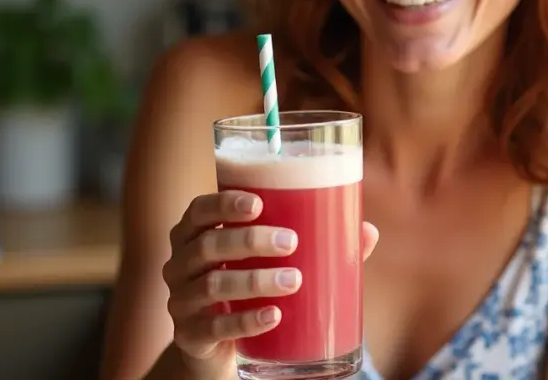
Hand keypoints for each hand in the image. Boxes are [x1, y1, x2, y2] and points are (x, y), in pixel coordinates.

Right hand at [161, 191, 378, 374]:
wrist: (215, 343)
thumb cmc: (246, 284)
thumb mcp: (267, 260)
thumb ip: (314, 243)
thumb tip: (368, 231)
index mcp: (194, 234)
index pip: (199, 209)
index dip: (224, 203)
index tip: (258, 203)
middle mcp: (180, 264)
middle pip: (207, 244)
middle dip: (250, 240)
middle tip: (292, 242)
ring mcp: (181, 301)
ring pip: (213, 285)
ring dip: (255, 280)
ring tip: (293, 280)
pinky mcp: (191, 336)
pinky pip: (215, 328)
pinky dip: (247, 321)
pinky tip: (274, 316)